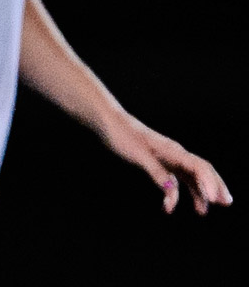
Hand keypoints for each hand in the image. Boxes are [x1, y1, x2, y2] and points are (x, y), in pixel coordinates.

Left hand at [101, 113, 231, 214]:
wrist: (109, 123)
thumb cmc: (122, 136)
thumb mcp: (138, 155)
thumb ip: (156, 172)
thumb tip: (171, 191)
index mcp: (173, 150)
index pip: (199, 167)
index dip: (209, 183)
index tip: (213, 199)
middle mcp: (175, 153)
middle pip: (202, 171)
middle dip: (214, 187)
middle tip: (225, 203)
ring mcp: (168, 157)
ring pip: (191, 176)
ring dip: (199, 193)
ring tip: (202, 211)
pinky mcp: (160, 161)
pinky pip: (176, 178)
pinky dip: (177, 192)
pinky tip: (170, 204)